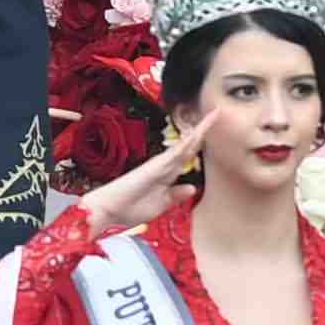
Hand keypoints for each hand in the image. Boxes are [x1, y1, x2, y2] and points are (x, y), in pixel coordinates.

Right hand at [78, 104, 220, 232]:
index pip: (187, 157)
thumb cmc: (130, 209)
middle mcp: (164, 166)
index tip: (212, 132)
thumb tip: (192, 187)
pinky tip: (195, 135)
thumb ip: (175, 195)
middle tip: (216, 114)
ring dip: (197, 133)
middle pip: (188, 146)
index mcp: (167, 175)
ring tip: (211, 117)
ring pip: (183, 146)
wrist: (108, 210)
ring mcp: (159, 165)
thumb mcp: (160, 205)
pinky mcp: (153, 168)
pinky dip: (184, 145)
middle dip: (202, 131)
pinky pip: (173, 154)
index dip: (200, 144)